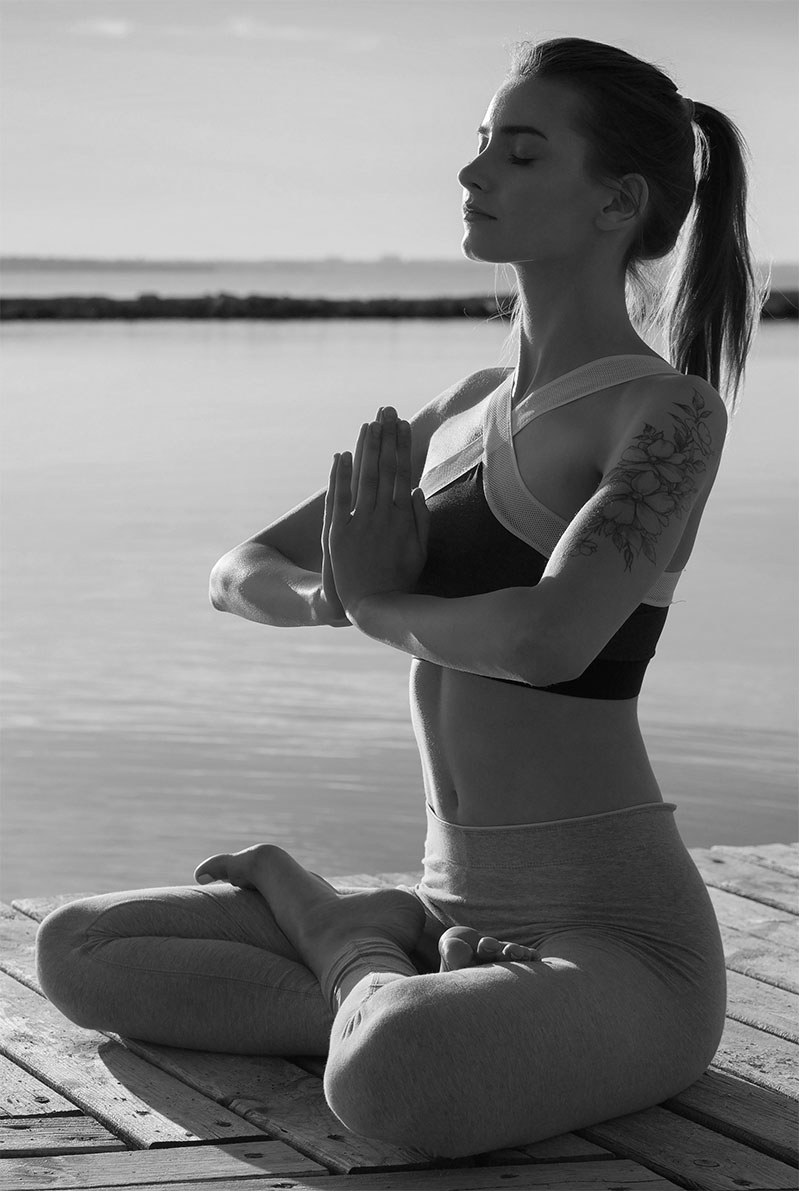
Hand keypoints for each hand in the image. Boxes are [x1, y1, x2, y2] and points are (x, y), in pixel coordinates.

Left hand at [326, 407, 428, 615]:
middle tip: (386, 410)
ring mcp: (358, 525)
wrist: (372, 608)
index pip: (402, 473)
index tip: (403, 424)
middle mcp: (381, 518)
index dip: (402, 447)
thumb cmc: (400, 582)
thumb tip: (416, 490)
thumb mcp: (419, 553)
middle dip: (385, 437)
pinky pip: (339, 500)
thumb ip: (420, 521)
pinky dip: (340, 477)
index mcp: (403, 520)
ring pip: (363, 478)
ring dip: (366, 449)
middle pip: (384, 469)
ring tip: (368, 424)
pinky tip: (342, 456)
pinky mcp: (337, 535)